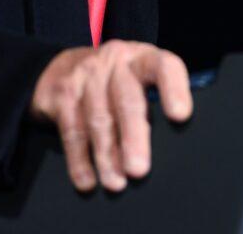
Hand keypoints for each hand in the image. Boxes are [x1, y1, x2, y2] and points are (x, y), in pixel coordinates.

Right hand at [30, 40, 192, 192]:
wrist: (62, 66)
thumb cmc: (114, 82)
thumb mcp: (137, 80)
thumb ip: (153, 102)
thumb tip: (171, 146)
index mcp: (142, 58)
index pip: (163, 67)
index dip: (174, 89)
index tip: (180, 115)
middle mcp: (115, 62)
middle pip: (127, 99)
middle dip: (134, 137)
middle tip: (139, 169)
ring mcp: (86, 74)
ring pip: (99, 119)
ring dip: (107, 155)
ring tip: (116, 183)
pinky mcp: (62, 92)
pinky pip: (72, 130)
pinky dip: (79, 159)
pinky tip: (87, 179)